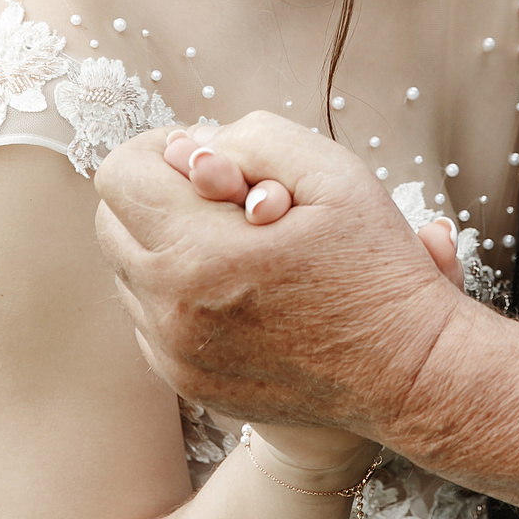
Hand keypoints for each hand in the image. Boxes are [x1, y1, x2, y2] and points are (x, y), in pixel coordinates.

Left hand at [96, 113, 470, 436]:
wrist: (408, 374)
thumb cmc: (377, 268)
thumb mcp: (334, 173)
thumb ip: (254, 137)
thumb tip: (190, 146)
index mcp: (199, 252)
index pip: (119, 174)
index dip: (159, 149)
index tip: (207, 159)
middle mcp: (172, 310)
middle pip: (110, 222)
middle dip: (156, 195)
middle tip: (220, 196)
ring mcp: (174, 354)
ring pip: (126, 272)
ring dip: (164, 246)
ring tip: (234, 245)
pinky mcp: (186, 382)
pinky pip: (148, 319)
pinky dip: (177, 294)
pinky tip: (236, 289)